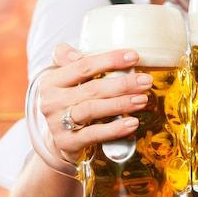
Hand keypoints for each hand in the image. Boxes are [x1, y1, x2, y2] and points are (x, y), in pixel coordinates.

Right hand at [36, 43, 153, 162]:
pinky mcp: (67, 142)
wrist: (55, 139)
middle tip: (145, 81)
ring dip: (120, 104)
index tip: (134, 57)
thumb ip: (66, 59)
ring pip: (92, 109)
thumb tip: (77, 54)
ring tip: (142, 100)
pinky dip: (114, 128)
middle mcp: (52, 101)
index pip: (84, 66)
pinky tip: (132, 123)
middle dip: (123, 84)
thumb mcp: (62, 79)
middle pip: (92, 88)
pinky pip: (94, 134)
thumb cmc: (66, 103)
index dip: (110, 60)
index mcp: (52, 80)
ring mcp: (58, 123)